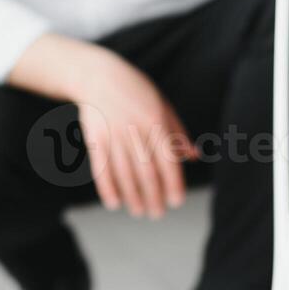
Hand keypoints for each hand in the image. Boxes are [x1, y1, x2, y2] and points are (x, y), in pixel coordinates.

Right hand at [10, 34, 195, 218]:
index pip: (167, 159)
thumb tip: (193, 156)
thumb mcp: (161, 104)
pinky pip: (101, 168)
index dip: (173, 183)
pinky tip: (114, 203)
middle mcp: (134, 129)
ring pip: (124, 173)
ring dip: (132, 196)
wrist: (98, 76)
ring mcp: (113, 134)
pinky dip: (107, 187)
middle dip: (153, 196)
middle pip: (146, 171)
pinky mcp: (94, 138)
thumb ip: (178, 131)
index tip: (176, 201)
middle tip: (157, 214)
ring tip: (139, 211)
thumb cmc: (135, 90)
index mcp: (155, 121)